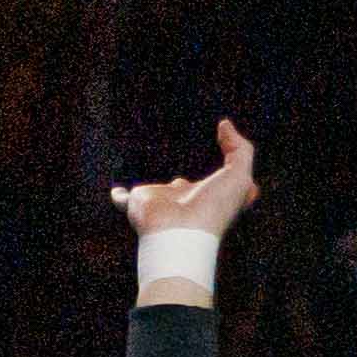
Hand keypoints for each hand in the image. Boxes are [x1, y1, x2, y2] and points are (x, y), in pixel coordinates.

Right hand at [114, 119, 258, 298]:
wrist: (180, 231)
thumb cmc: (213, 207)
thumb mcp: (240, 175)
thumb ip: (239, 149)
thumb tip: (226, 125)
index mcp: (211, 195)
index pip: (219, 183)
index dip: (226, 171)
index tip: (226, 155)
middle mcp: (185, 199)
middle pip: (185, 188)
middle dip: (185, 183)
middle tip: (184, 173)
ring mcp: (161, 200)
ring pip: (156, 192)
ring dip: (154, 188)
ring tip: (149, 177)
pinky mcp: (137, 202)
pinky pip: (124, 199)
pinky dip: (119, 196)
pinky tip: (117, 192)